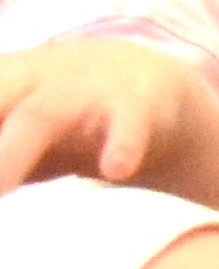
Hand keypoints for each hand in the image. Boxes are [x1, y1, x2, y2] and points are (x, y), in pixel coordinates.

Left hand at [0, 40, 218, 216]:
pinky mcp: (143, 109)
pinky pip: (129, 126)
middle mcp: (36, 80)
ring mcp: (88, 91)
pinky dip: (122, 143)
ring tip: (2, 188)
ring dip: (13, 151)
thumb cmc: (67, 120)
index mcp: (5, 82)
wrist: (155, 86)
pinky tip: (117, 168)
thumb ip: (2, 145)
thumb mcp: (19, 125)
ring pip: (40, 116)